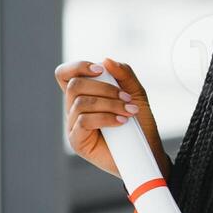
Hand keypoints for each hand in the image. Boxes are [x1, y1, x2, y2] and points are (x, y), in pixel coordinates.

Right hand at [53, 57, 168, 178]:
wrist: (147, 152)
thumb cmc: (139, 124)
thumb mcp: (136, 94)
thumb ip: (124, 75)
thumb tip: (106, 60)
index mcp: (84, 94)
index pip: (65, 75)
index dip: (77, 67)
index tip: (100, 70)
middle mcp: (74, 108)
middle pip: (74, 85)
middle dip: (105, 88)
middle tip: (127, 98)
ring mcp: (73, 125)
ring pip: (80, 103)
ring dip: (109, 104)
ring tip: (129, 111)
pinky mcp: (77, 141)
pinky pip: (83, 121)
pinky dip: (105, 118)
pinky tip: (121, 121)